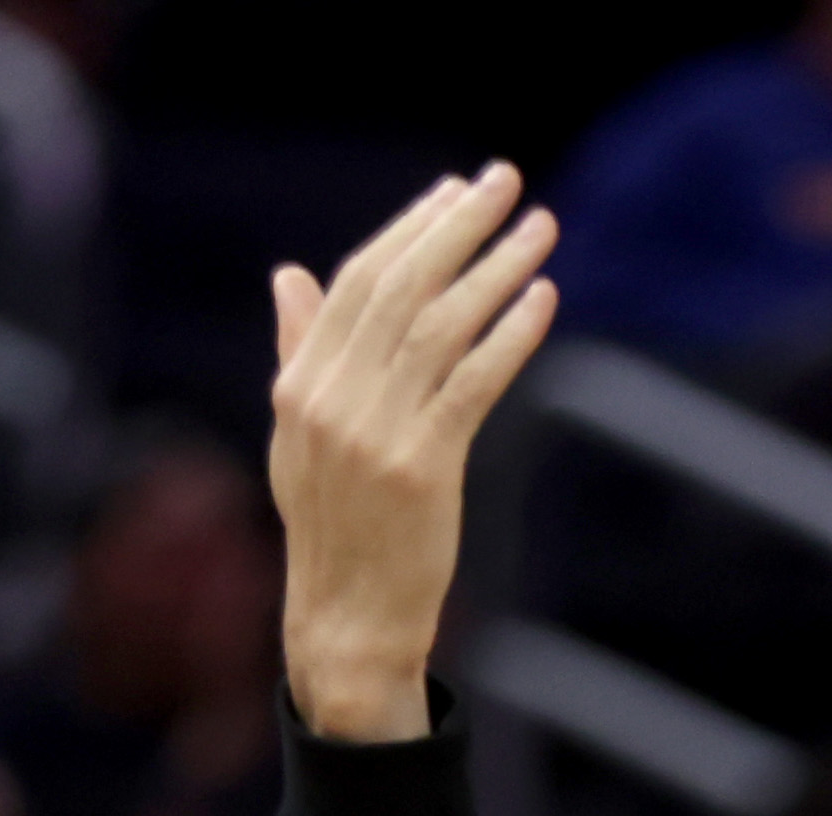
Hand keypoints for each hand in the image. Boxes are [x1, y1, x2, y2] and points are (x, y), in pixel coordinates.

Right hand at [268, 167, 564, 741]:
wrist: (346, 619)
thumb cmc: (333, 526)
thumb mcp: (298, 435)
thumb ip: (300, 351)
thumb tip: (289, 276)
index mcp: (300, 385)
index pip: (358, 282)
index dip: (410, 229)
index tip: (455, 190)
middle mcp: (331, 400)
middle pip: (402, 287)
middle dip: (458, 225)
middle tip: (507, 180)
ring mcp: (375, 434)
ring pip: (442, 326)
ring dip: (498, 269)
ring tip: (542, 228)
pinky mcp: (421, 468)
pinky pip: (473, 383)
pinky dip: (510, 335)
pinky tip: (542, 299)